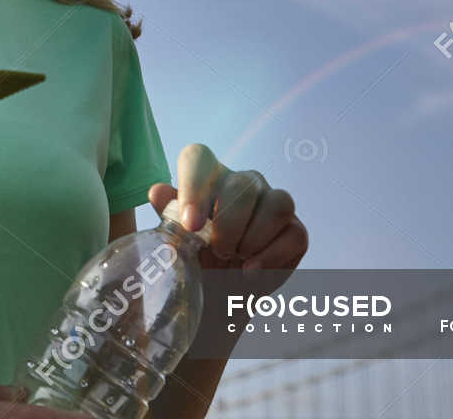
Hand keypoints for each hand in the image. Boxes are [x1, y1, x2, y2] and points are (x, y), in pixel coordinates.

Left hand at [147, 143, 307, 278]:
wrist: (221, 294)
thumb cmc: (197, 260)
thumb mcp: (178, 242)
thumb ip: (168, 216)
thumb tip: (157, 192)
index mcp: (208, 177)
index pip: (199, 158)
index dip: (194, 187)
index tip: (191, 224)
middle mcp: (243, 182)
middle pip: (242, 184)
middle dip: (228, 224)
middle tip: (216, 250)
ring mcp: (272, 202)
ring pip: (276, 204)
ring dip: (252, 238)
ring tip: (235, 258)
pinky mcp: (294, 229)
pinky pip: (293, 234)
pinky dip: (271, 257)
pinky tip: (251, 271)